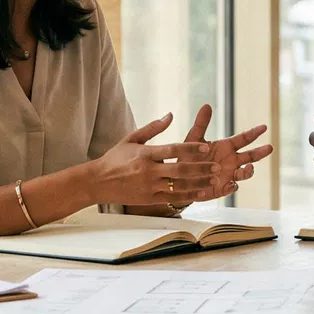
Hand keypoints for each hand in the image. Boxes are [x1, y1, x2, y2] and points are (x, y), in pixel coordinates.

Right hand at [92, 114, 218, 205]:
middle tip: (216, 166)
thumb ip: (153, 128)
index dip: (191, 149)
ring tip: (213, 180)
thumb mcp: (131, 138)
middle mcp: (148, 171)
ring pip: (178, 187)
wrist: (97, 182)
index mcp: (145, 154)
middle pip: (180, 170)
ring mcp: (148, 187)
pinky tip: (200, 193)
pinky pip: (171, 198)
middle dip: (200, 169)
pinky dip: (187, 197)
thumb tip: (170, 115)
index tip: (206, 147)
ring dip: (198, 184)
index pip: (173, 150)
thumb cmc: (115, 158)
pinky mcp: (147, 199)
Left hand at [179, 105, 272, 202]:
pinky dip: (233, 186)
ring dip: (248, 171)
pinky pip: (231, 188)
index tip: (264, 127)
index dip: (254, 133)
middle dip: (260, 152)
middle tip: (270, 147)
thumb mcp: (193, 138)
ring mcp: (229, 175)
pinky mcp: (222, 188)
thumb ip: (201, 124)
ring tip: (248, 168)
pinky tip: (231, 184)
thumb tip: (207, 105)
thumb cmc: (188, 155)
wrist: (180, 177)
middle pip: (250, 156)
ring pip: (245, 173)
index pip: (244, 138)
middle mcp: (232, 160)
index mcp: (227, 147)